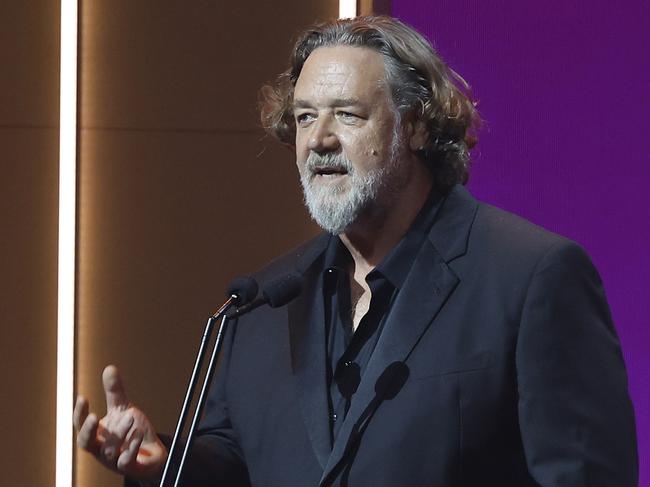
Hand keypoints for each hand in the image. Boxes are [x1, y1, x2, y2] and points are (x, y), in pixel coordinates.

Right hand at [73, 365, 167, 481]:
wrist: (152, 453)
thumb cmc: (132, 431)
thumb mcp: (123, 409)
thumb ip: (114, 392)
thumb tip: (109, 367)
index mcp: (97, 434)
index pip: (81, 425)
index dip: (79, 413)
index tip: (82, 397)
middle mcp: (101, 449)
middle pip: (86, 443)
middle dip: (88, 430)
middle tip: (95, 416)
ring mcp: (113, 460)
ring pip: (109, 451)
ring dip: (119, 433)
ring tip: (131, 416)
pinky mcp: (129, 467)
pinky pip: (126, 462)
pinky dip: (131, 448)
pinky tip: (138, 433)